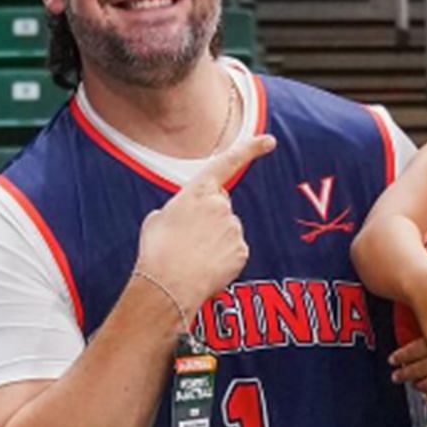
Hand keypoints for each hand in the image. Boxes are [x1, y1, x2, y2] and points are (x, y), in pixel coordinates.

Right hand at [134, 134, 276, 316]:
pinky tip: (205, 268)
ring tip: (192, 256)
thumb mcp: (157, 219)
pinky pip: (233, 252)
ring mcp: (234, 228)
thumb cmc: (157, 251)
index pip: (228, 163)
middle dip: (209, 219)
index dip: (251, 149)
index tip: (269, 141)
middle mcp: (221, 205)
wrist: (168, 285)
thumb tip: (185, 218)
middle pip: (221, 206)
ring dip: (213, 241)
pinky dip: (222, 259)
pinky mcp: (242, 251)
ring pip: (227, 231)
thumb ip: (178, 210)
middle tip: (187, 239)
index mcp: (198, 191)